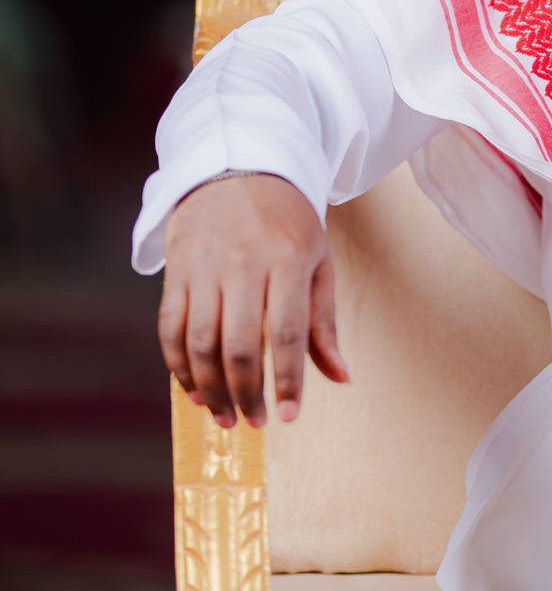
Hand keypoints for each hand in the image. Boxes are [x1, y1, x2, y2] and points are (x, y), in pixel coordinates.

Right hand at [158, 174, 348, 429]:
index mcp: (288, 261)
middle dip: (247, 393)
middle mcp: (243, 264)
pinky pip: (169, 328)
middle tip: (257, 422)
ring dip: (211, 388)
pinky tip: (195, 390)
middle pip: (240, 344)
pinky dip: (179, 366)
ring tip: (225, 416)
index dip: (288, 380)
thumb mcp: (317, 263)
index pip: (288, 332)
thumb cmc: (287, 224)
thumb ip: (323, 324)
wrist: (237, 168)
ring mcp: (204, 267)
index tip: (289, 416)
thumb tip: (341, 378)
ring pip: (200, 342)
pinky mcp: (175, 270)